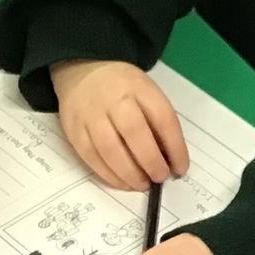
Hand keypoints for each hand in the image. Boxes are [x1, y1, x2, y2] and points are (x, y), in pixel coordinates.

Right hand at [50, 59, 190, 191]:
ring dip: (129, 173)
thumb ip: (157, 120)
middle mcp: (114, 100)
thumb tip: (169, 158)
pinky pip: (91, 158)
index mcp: (140, 87)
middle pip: (135, 133)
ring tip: (142, 184)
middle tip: (161, 177)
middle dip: (151, 161)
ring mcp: (91, 115)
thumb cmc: (122, 87)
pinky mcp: (74, 131)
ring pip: (110, 150)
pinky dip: (109, 174)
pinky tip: (122, 182)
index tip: (181, 168)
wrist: (82, 69)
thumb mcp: (146, 91)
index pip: (163, 118)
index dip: (175, 147)